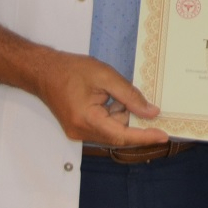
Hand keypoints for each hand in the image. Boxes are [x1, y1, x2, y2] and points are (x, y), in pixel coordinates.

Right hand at [34, 50, 166, 146]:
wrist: (43, 71)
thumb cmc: (71, 70)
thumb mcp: (105, 76)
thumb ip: (129, 95)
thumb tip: (151, 112)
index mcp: (87, 120)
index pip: (122, 136)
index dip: (145, 137)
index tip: (164, 136)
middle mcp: (81, 132)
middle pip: (117, 134)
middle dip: (131, 119)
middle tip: (143, 103)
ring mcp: (77, 132)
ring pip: (111, 130)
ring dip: (120, 115)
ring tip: (112, 93)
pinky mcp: (78, 128)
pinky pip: (102, 127)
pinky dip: (111, 115)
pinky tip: (108, 98)